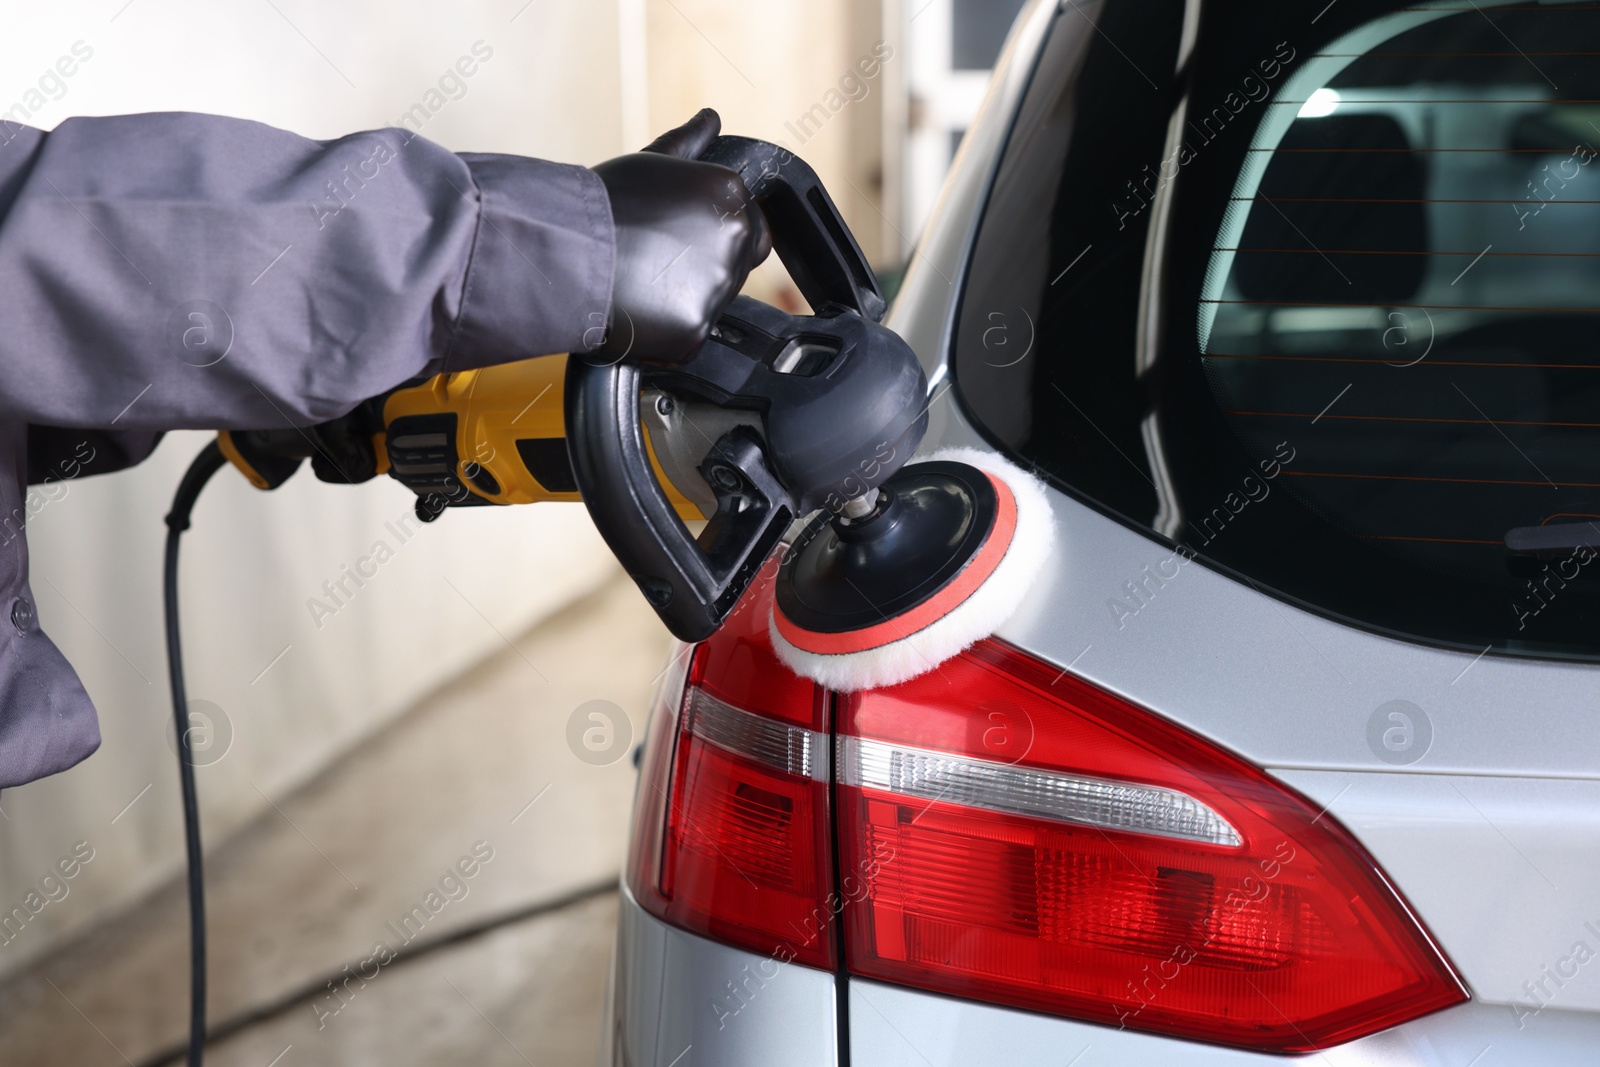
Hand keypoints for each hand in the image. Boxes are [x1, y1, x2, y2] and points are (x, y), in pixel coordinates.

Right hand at [587, 108, 769, 364]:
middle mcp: (734, 238)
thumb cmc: (600, 204)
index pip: (751, 221)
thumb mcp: (649, 162)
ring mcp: (718, 288)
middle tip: (660, 259)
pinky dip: (667, 328)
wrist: (562, 250)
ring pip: (716, 299)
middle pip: (740, 261)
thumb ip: (689, 144)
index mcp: (729, 194)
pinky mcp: (695, 329)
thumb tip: (711, 118)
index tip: (681, 235)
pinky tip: (639, 308)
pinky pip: (690, 332)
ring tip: (643, 281)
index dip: (713, 230)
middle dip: (709, 262)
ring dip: (688, 294)